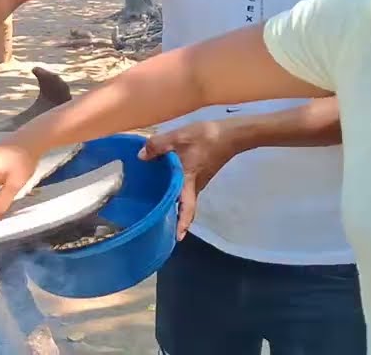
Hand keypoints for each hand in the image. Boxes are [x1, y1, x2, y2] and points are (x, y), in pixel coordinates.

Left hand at [138, 120, 240, 240]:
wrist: (230, 134)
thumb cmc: (206, 138)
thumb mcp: (178, 137)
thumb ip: (158, 146)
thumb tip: (140, 157)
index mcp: (189, 180)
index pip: (186, 207)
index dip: (182, 223)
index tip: (177, 237)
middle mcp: (195, 185)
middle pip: (185, 207)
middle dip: (175, 218)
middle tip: (161, 226)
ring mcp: (199, 180)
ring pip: (185, 197)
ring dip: (175, 205)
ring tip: (158, 207)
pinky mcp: (200, 173)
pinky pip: (187, 188)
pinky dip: (177, 192)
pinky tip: (166, 185)